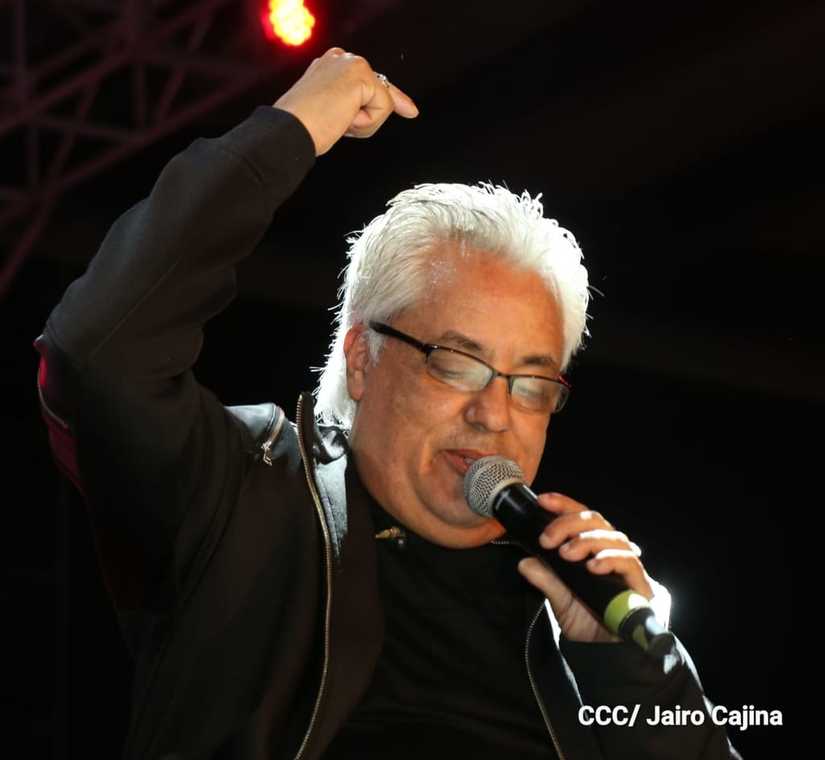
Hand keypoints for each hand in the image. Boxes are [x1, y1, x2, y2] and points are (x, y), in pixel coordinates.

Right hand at [272, 47, 418, 155]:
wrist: (291, 128)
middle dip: (371, 116)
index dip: (391, 98)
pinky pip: (383, 109)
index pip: (370, 82)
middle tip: (340, 122)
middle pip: (380, 93)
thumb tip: (378, 108)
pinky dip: (366, 122)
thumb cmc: (302, 125)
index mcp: (330, 65)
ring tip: (336, 121)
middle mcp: (341, 58)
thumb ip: (350, 103)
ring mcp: (352, 63)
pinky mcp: (362, 75)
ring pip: (382, 103)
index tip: (410, 110)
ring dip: (364, 123)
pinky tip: (343, 118)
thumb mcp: (330, 110)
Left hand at [516, 492, 660, 642]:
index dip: (565, 506)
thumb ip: (546, 580)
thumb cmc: (590, 626)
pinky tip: (593, 565)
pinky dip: (610, 558)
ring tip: (566, 553)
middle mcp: (614, 554)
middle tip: (548, 539)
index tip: (543, 501)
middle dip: (570, 523)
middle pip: (598, 521)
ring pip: (614, 536)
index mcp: (595, 551)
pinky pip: (630, 562)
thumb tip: (524, 561)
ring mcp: (630, 568)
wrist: (611, 659)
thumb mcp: (561, 601)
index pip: (583, 519)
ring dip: (587, 540)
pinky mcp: (645, 586)